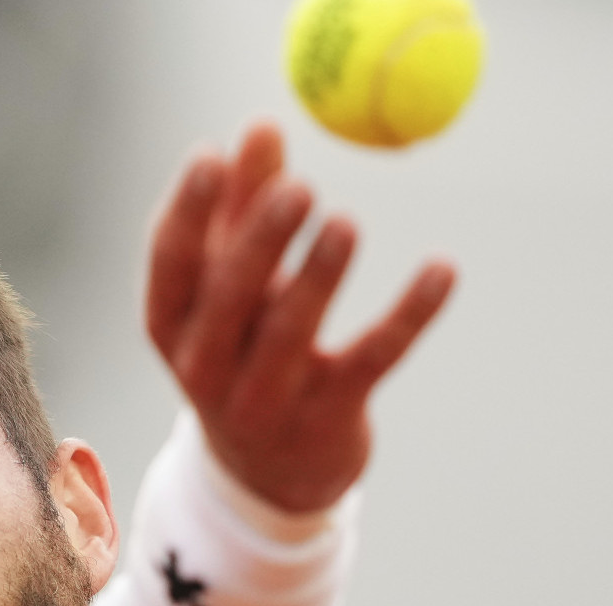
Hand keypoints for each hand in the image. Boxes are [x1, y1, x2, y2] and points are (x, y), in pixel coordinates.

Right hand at [147, 122, 455, 513]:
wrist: (270, 472)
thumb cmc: (245, 348)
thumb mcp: (233, 285)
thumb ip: (242, 207)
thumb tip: (261, 125)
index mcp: (172, 327)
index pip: (170, 264)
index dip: (187, 211)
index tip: (211, 153)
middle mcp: (205, 369)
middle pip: (228, 299)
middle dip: (260, 241)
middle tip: (299, 188)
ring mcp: (263, 402)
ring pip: (291, 334)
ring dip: (319, 277)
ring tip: (347, 223)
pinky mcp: (327, 419)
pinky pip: (371, 360)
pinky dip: (408, 314)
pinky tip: (442, 269)